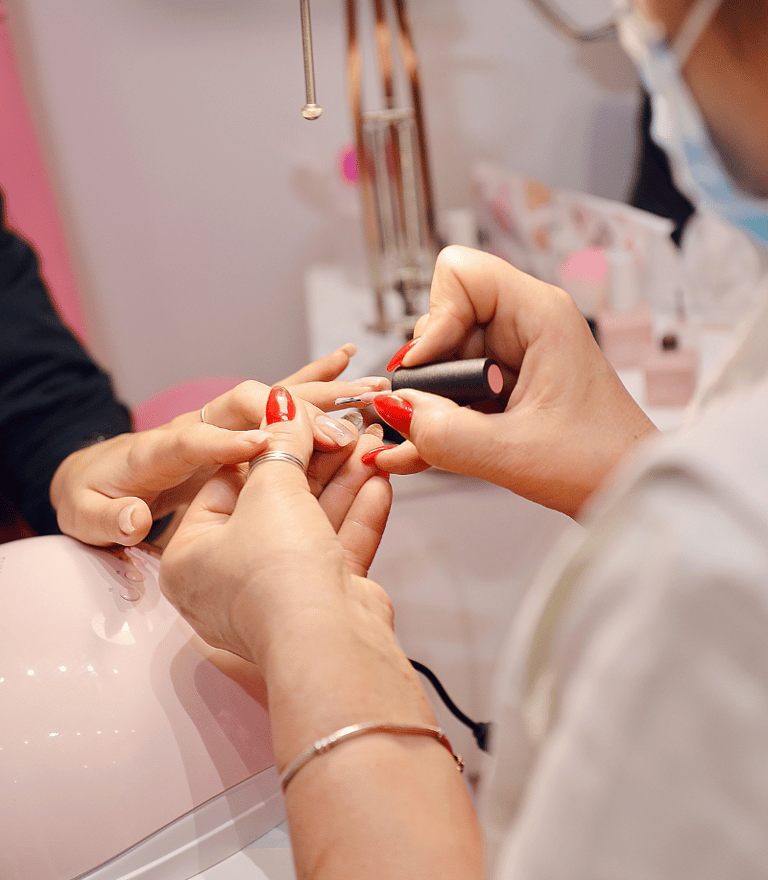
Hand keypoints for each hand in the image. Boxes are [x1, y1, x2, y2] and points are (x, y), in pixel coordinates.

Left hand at [51, 345, 389, 545]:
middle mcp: (200, 426)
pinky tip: (354, 372)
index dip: (230, 441)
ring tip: (372, 386)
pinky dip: (321, 386)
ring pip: (280, 400)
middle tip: (341, 429)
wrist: (100, 480)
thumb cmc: (96, 497)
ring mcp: (226, 425)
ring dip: (327, 392)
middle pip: (251, 408)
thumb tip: (132, 519)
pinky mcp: (245, 432)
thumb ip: (109, 519)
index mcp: (159, 449)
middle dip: (298, 417)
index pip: (197, 438)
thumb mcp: (87, 515)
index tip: (269, 447)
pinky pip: (287, 404)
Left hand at [160, 389, 480, 879]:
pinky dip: (358, 513)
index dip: (263, 445)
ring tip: (369, 443)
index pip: (224, 485)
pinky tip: (380, 480)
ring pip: (312, 523)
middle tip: (341, 428)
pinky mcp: (321, 602)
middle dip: (314, 461)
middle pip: (274, 502)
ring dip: (343, 481)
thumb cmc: (276, 572)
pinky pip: (336, 547)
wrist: (327, 642)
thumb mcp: (270, 489)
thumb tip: (280, 402)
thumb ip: (280, 441)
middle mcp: (230, 579)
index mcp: (191, 557)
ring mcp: (278, 593)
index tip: (294, 418)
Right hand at [365, 247, 657, 516]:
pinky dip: (434, 421)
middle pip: (443, 321)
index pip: (460, 273)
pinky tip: (416, 453)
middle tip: (428, 417)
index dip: (435, 319)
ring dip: (426, 405)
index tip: (431, 371)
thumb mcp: (514, 453)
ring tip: (421, 446)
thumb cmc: (603, 463)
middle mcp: (525, 327)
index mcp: (540, 315)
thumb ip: (445, 433)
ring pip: (443, 361)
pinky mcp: (505, 390)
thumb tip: (394, 408)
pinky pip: (454, 392)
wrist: (631, 493)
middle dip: (427, 373)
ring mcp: (513, 358)